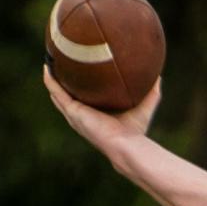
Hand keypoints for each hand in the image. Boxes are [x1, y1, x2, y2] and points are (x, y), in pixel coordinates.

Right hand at [43, 65, 161, 155]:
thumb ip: (151, 92)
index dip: (79, 87)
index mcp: (95, 114)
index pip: (84, 99)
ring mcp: (75, 114)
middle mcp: (83, 115)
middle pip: (66, 96)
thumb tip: (158, 76)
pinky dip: (51, 81)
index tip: (78, 71)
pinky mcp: (73, 112)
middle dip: (61, 81)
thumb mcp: (144, 106)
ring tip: (48, 61)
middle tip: (57, 62)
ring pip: (58, 94)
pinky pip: (57, 93)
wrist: (125, 144)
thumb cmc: (135, 132)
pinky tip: (47, 68)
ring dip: (52, 78)